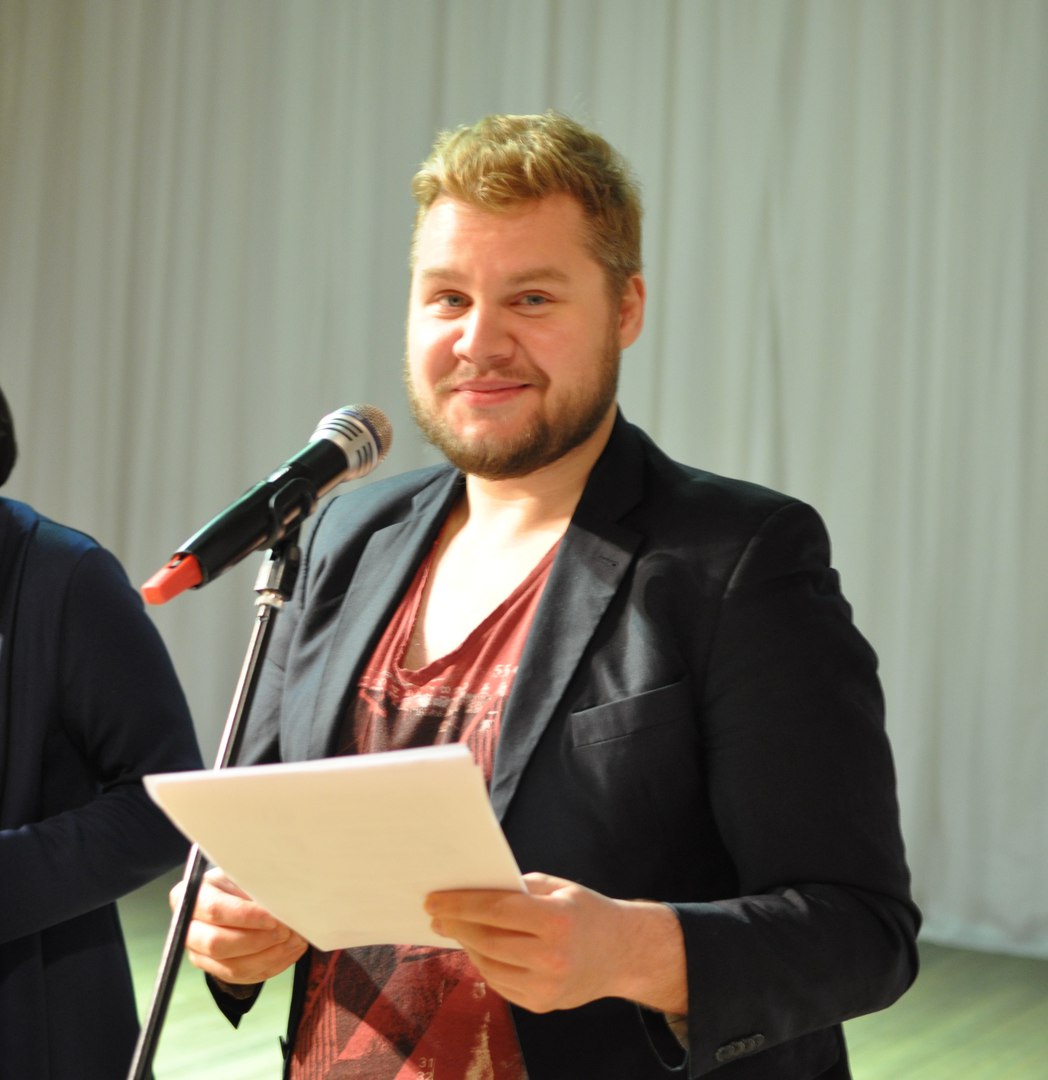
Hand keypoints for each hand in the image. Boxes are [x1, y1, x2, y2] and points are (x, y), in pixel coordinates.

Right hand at [171, 866, 307, 985]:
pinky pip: (245, 977)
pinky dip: (273, 965)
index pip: (214, 910)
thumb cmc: (240, 879)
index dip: (246, 916)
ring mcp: (201, 954)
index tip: (273, 918)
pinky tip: (291, 950)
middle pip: (218, 944)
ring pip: (233, 967)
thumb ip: (255, 882)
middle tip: (286, 930)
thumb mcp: (243, 871)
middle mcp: (189, 930)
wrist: (235, 894)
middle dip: (258, 940)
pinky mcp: (218, 970)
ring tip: (295, 940)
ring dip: (270, 955)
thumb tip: (279, 896)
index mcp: (191, 897)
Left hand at [424, 872, 685, 1014]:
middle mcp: (552, 958)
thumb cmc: (586, 912)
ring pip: (489, 965)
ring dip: (467, 945)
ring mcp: (546, 986)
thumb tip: (473, 889)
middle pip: (487, 940)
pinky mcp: (541, 1004)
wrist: (624, 952)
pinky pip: (500, 982)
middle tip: (436, 914)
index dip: (460, 905)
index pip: (495, 911)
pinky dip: (484, 963)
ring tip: (454, 928)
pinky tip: (477, 947)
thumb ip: (518, 890)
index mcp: (556, 921)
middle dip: (456, 925)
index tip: (434, 899)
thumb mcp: (558, 888)